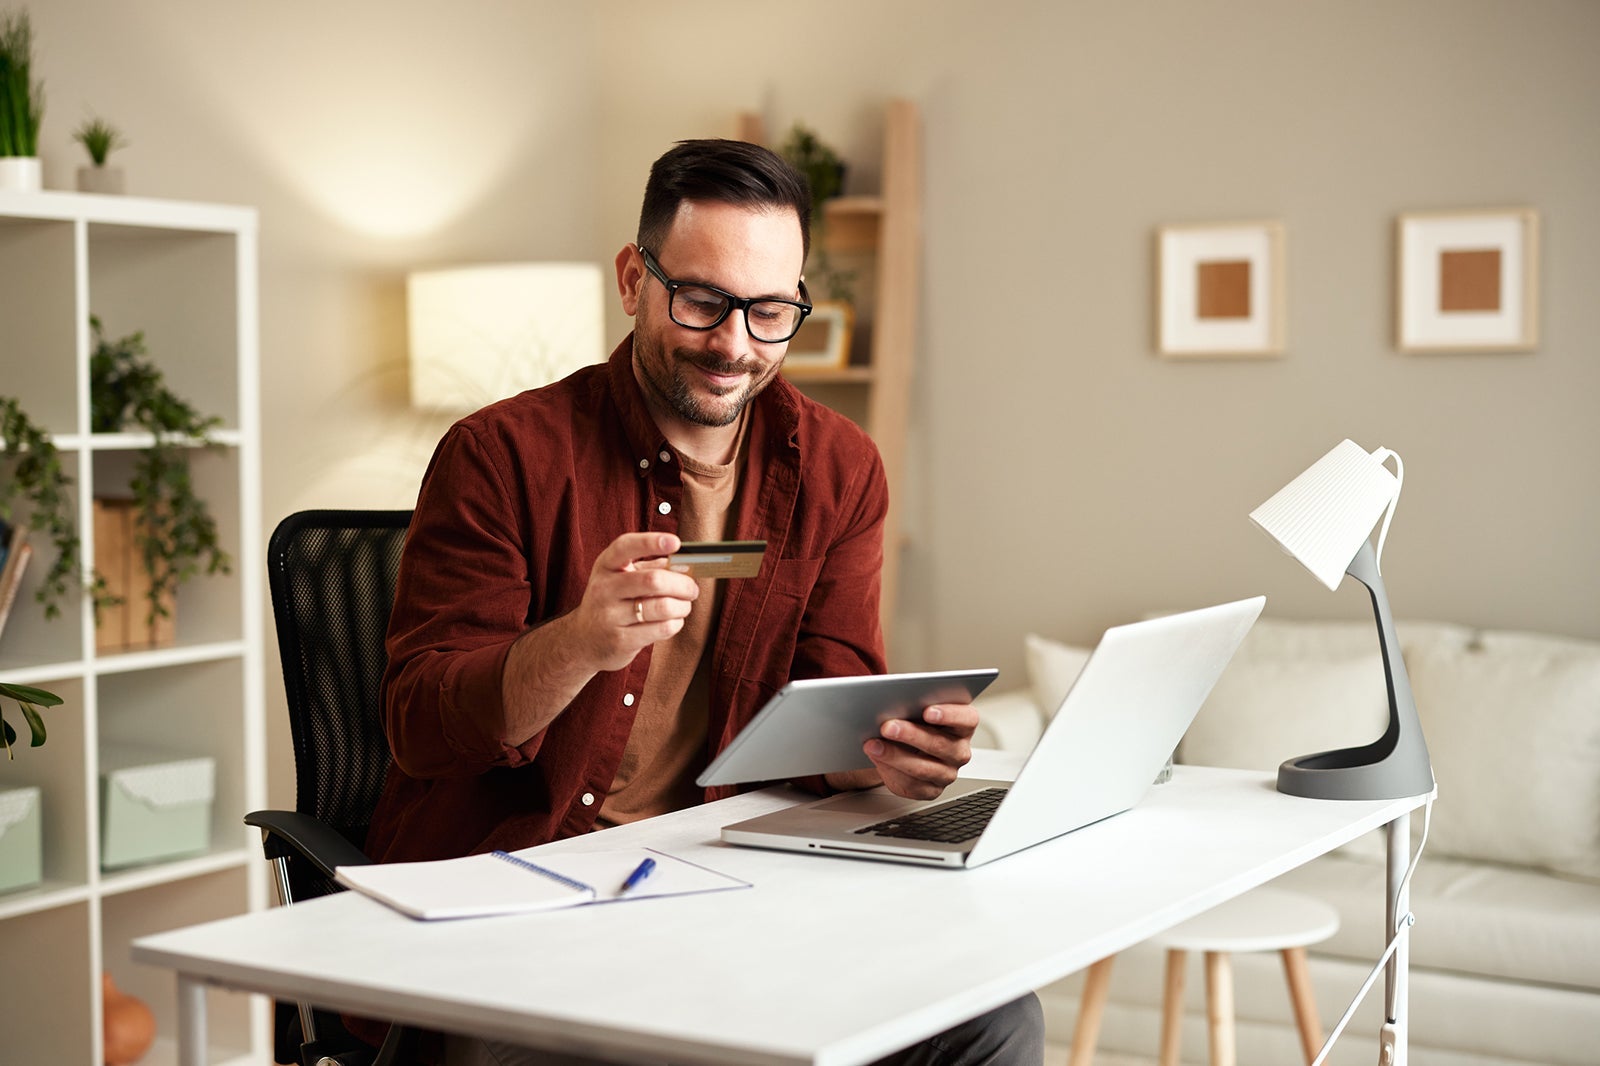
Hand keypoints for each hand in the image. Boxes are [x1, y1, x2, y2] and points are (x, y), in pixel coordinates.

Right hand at [570, 531, 700, 672]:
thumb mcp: (621, 579)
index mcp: (606, 566)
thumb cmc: (612, 603)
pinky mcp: (621, 641)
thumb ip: (651, 568)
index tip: (675, 542)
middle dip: (682, 584)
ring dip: (683, 606)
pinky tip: (672, 621)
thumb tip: (684, 563)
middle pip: (653, 580)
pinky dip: (676, 623)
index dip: (651, 542)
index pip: (625, 547)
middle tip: (692, 589)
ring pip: (663, 607)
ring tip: (684, 606)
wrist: (583, 641)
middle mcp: (604, 589)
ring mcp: (610, 616)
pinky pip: (662, 628)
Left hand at [834, 702, 977, 799]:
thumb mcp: (915, 708)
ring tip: (873, 745)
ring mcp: (947, 773)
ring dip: (895, 756)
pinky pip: (912, 785)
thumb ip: (912, 703)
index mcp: (963, 725)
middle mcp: (959, 751)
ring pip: (923, 769)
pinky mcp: (930, 790)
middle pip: (940, 744)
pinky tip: (877, 759)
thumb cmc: (914, 721)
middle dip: (910, 735)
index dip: (950, 715)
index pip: (967, 719)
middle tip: (887, 726)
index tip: (927, 711)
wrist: (904, 746)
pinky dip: (890, 772)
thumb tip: (890, 702)